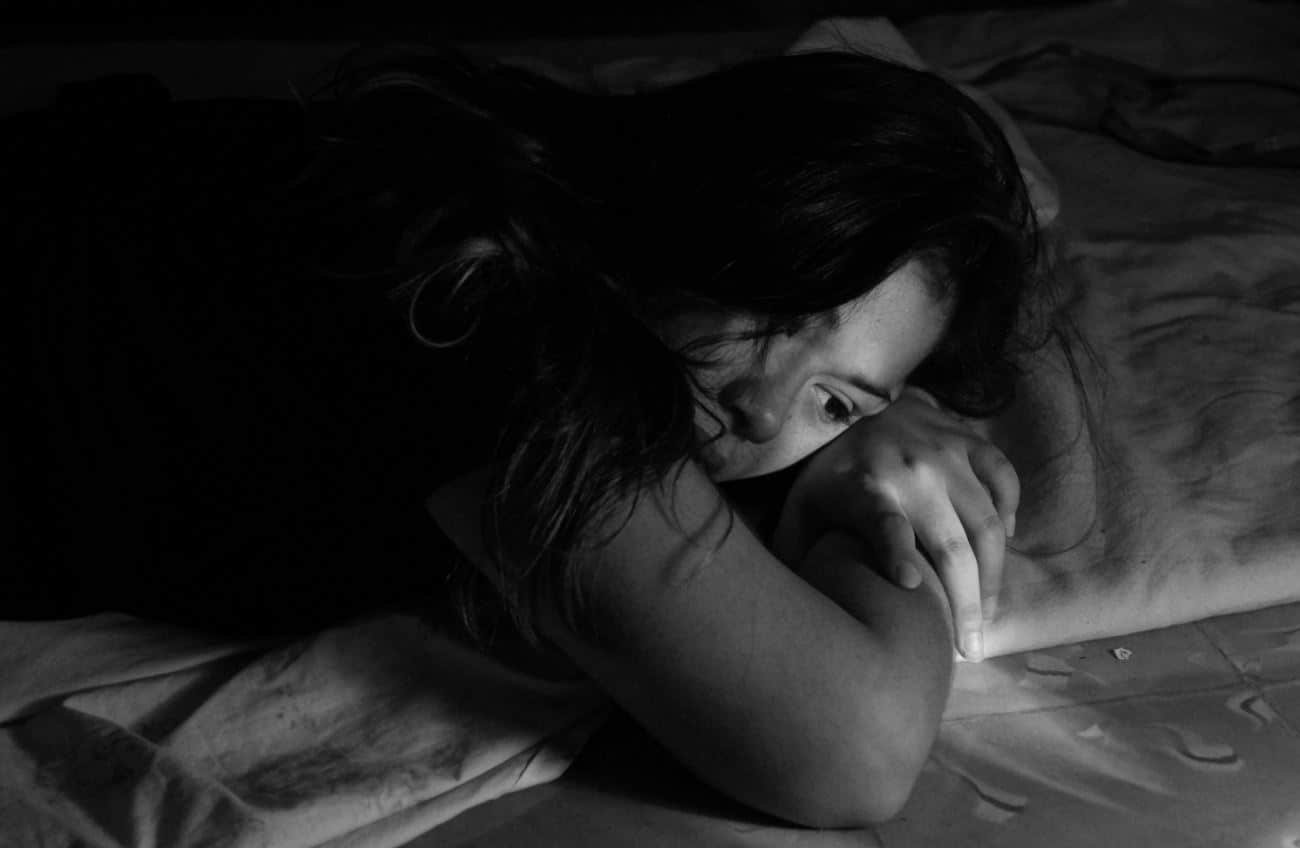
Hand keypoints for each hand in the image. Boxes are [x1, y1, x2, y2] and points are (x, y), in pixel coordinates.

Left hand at [772, 387, 1018, 660]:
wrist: (848, 398)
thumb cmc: (824, 472)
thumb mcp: (801, 511)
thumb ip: (799, 555)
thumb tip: (792, 611)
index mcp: (862, 488)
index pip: (882, 522)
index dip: (895, 551)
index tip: (909, 585)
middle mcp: (910, 471)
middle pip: (950, 545)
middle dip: (966, 603)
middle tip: (970, 648)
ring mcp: (945, 454)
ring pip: (986, 524)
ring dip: (993, 577)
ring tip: (989, 616)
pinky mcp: (968, 439)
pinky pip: (1004, 479)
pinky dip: (1009, 513)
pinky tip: (1002, 543)